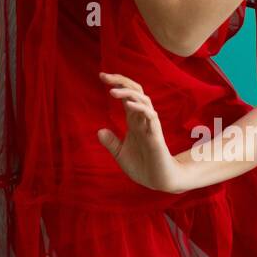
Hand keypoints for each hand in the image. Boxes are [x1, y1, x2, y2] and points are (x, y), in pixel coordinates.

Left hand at [96, 72, 186, 192]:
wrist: (158, 181)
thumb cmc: (142, 167)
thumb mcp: (120, 154)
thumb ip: (111, 142)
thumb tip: (99, 131)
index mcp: (134, 121)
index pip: (126, 96)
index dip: (116, 84)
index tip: (101, 77)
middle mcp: (142, 119)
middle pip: (136, 91)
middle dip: (121, 81)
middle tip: (104, 76)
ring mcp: (150, 125)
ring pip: (143, 100)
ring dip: (128, 93)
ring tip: (112, 91)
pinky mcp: (156, 135)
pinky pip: (151, 116)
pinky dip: (140, 108)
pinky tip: (127, 105)